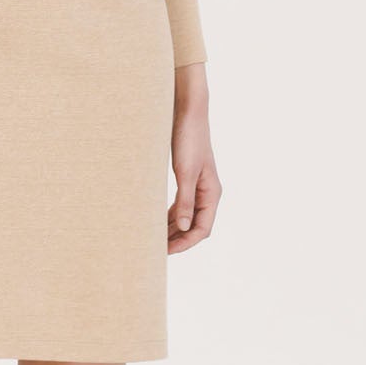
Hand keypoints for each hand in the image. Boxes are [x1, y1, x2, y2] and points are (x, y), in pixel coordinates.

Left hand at [168, 67, 219, 251]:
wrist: (187, 112)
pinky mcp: (187, 178)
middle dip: (178, 239)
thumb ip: (185, 200)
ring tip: (154, 239)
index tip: (166, 252)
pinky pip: (180, 204)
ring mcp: (197, 186)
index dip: (186, 243)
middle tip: (155, 251)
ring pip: (186, 216)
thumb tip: (185, 228)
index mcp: (212, 193)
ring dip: (172, 229)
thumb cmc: (189, 139)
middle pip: (195, 226)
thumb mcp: (185, 172)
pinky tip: (156, 220)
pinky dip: (170, 215)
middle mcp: (207, 192)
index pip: (202, 229)